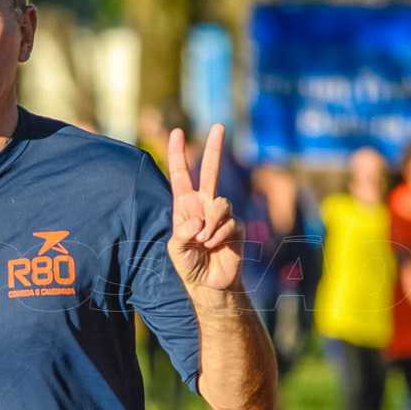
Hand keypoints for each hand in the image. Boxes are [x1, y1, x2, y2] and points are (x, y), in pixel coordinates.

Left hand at [166, 124, 243, 290]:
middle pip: (210, 170)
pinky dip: (218, 234)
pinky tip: (213, 247)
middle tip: (219, 124)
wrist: (208, 284)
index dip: (177, 154)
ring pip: (220, 203)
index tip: (176, 132)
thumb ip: (181, 232)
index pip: (181, 175)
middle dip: (214, 147)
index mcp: (184, 205)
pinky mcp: (235, 226)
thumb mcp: (175, 249)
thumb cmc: (188, 265)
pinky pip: (229, 221)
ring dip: (210, 224)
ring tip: (203, 242)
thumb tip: (198, 219)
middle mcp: (203, 204)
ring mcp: (220, 214)